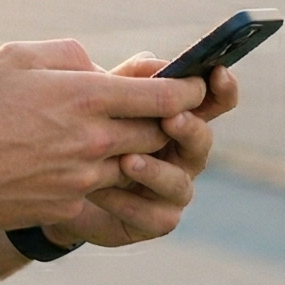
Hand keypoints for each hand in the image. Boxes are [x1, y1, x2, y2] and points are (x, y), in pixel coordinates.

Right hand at [0, 39, 205, 231]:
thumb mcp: (18, 57)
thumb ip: (71, 54)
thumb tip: (104, 67)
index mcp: (86, 96)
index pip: (164, 94)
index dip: (191, 88)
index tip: (197, 83)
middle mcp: (93, 140)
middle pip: (160, 132)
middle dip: (170, 120)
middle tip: (169, 108)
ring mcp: (83, 177)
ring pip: (138, 164)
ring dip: (141, 150)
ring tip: (128, 134)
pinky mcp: (69, 205)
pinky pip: (108, 191)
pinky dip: (112, 176)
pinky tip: (96, 164)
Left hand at [41, 54, 238, 249]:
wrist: (62, 181)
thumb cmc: (91, 132)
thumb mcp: (106, 98)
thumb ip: (132, 79)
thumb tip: (155, 63)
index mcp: (180, 120)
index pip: (214, 103)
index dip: (223, 89)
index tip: (218, 73)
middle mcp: (184, 156)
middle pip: (202, 141)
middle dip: (189, 129)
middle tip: (170, 119)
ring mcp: (173, 191)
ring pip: (179, 184)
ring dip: (155, 171)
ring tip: (126, 160)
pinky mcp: (155, 221)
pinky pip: (153, 216)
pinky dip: (127, 203)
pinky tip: (100, 191)